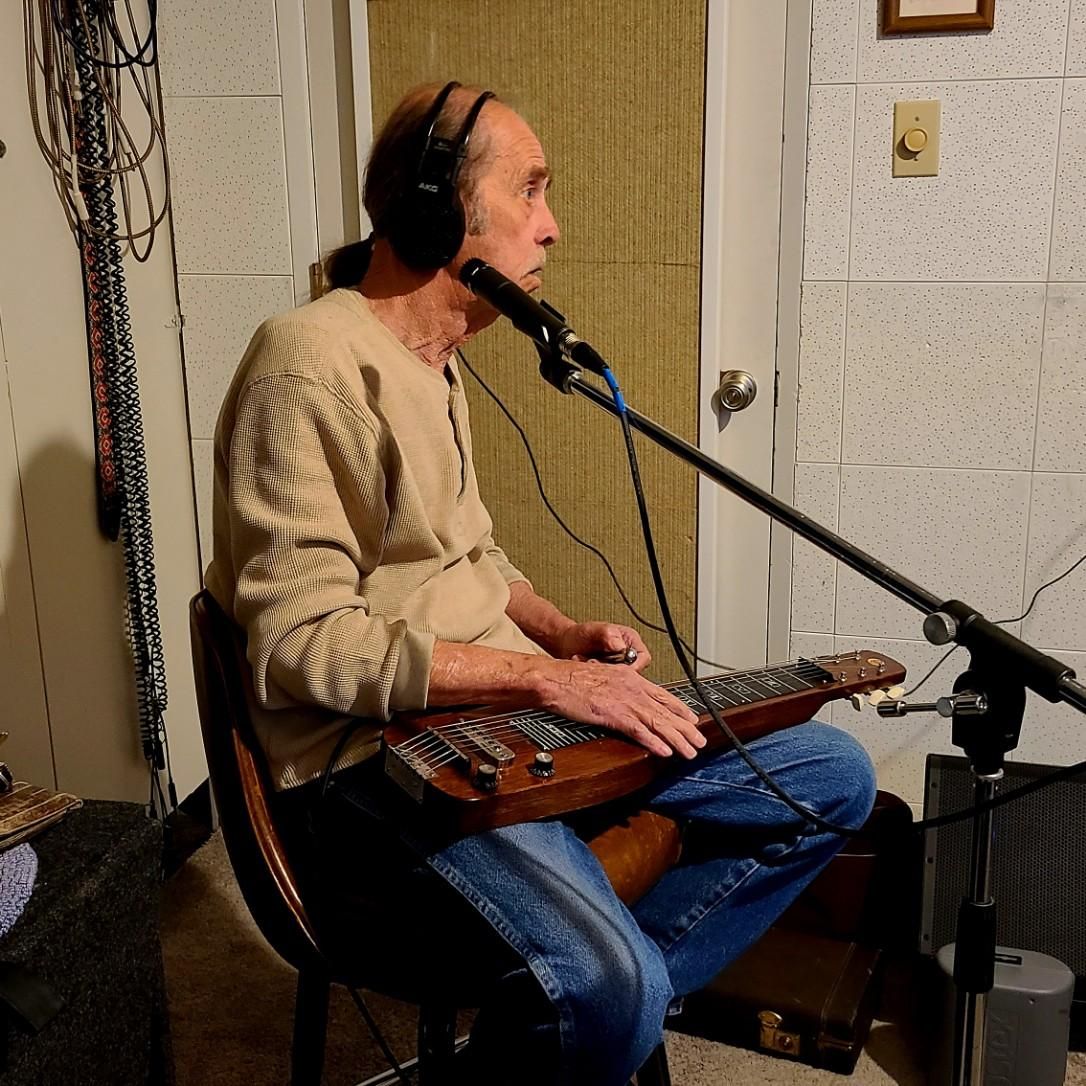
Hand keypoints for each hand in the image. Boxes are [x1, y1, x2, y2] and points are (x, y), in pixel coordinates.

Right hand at [534, 658, 704, 758]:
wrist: (553, 678)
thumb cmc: (570, 678)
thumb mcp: (602, 678)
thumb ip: (618, 689)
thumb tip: (626, 701)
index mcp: (629, 678)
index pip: (661, 695)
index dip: (679, 708)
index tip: (692, 718)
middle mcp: (631, 687)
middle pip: (665, 710)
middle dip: (685, 728)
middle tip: (699, 740)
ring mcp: (623, 701)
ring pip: (657, 722)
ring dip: (676, 739)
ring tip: (689, 751)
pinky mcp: (612, 714)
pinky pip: (638, 731)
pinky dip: (653, 742)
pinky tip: (664, 751)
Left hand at [553, 622, 650, 672]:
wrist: (565, 644)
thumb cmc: (580, 635)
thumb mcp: (594, 630)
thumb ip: (608, 635)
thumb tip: (620, 646)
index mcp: (630, 641)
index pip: (643, 659)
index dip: (632, 666)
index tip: (616, 667)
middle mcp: (627, 655)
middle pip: (633, 673)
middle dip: (613, 672)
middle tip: (594, 662)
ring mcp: (618, 667)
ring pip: (621, 681)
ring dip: (603, 675)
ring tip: (588, 662)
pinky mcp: (609, 678)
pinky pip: (610, 686)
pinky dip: (597, 679)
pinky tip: (586, 667)